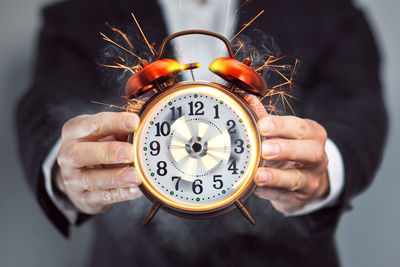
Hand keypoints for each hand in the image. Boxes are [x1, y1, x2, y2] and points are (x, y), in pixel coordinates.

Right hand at [56, 112, 142, 214]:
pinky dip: (121, 194)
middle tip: (130, 153)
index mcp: (74, 133)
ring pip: (92, 180)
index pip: (91, 125)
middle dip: (108, 152)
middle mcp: (68, 156)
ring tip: (136, 176)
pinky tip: (136, 189)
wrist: (77, 177)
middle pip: (81, 154)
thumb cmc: (96, 147)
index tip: (135, 122)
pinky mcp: (84, 199)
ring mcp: (74, 179)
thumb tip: (143, 125)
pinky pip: (103, 197)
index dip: (114, 122)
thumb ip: (121, 129)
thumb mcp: (104, 134)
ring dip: (116, 178)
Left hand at [245, 95, 329, 213]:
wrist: (308, 181)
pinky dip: (268, 192)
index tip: (263, 125)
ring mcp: (310, 180)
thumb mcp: (283, 134)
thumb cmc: (292, 151)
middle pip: (310, 152)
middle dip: (287, 149)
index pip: (301, 127)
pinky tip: (255, 188)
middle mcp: (317, 157)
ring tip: (258, 174)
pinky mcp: (299, 199)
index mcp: (312, 135)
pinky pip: (284, 197)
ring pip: (297, 178)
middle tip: (265, 149)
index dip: (282, 126)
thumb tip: (248, 100)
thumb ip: (265, 119)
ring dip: (276, 176)